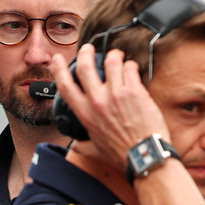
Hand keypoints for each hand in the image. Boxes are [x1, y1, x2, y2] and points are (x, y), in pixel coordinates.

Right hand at [52, 44, 171, 170]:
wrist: (146, 155)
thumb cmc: (122, 155)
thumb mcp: (96, 151)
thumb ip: (83, 146)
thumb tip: (75, 147)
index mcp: (85, 113)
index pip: (64, 85)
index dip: (59, 69)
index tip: (58, 59)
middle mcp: (97, 101)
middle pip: (85, 66)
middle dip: (86, 52)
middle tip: (89, 48)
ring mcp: (116, 94)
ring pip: (111, 62)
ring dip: (113, 55)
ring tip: (116, 55)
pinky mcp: (135, 92)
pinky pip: (130, 69)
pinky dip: (130, 65)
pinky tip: (132, 67)